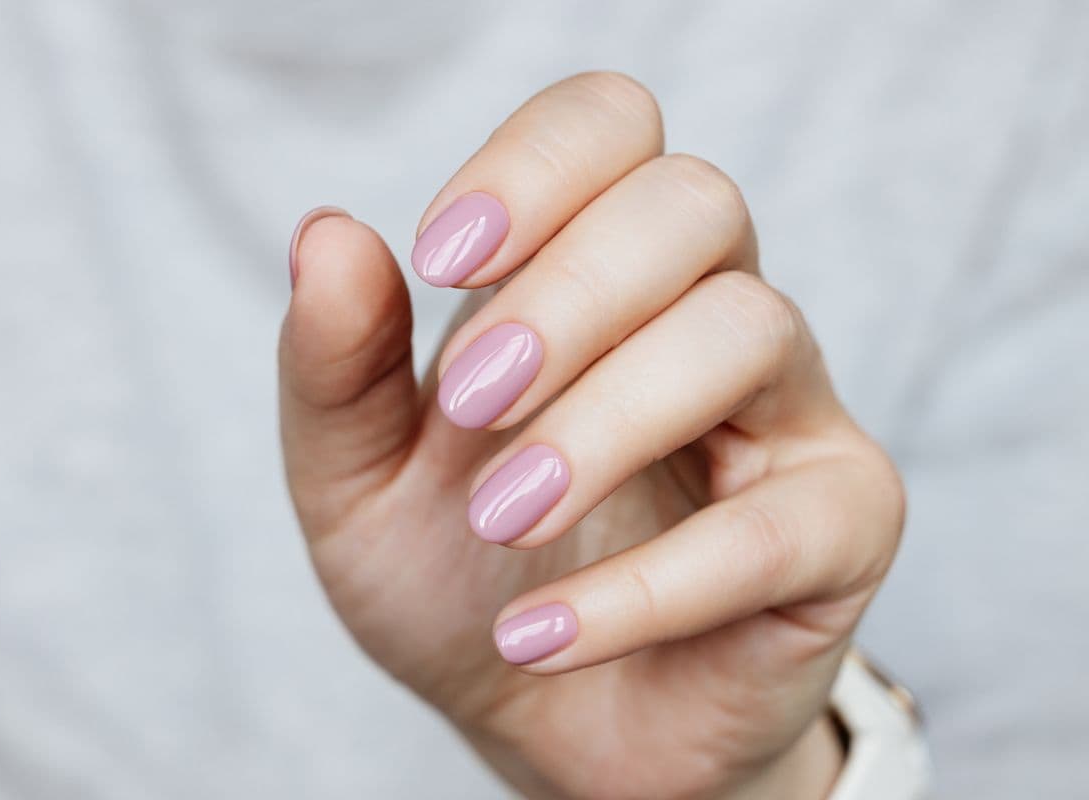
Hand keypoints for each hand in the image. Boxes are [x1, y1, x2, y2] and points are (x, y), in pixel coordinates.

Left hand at [279, 72, 902, 799]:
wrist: (533, 723)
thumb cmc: (456, 579)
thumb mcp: (361, 477)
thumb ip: (338, 363)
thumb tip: (327, 232)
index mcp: (591, 270)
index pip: (610, 126)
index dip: (536, 166)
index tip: (443, 257)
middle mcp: (706, 311)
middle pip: (693, 204)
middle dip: (569, 294)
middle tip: (472, 408)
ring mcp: (789, 412)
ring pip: (746, 332)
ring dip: (605, 424)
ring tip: (507, 519)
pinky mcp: (836, 527)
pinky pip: (776, 528)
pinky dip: (644, 588)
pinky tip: (538, 636)